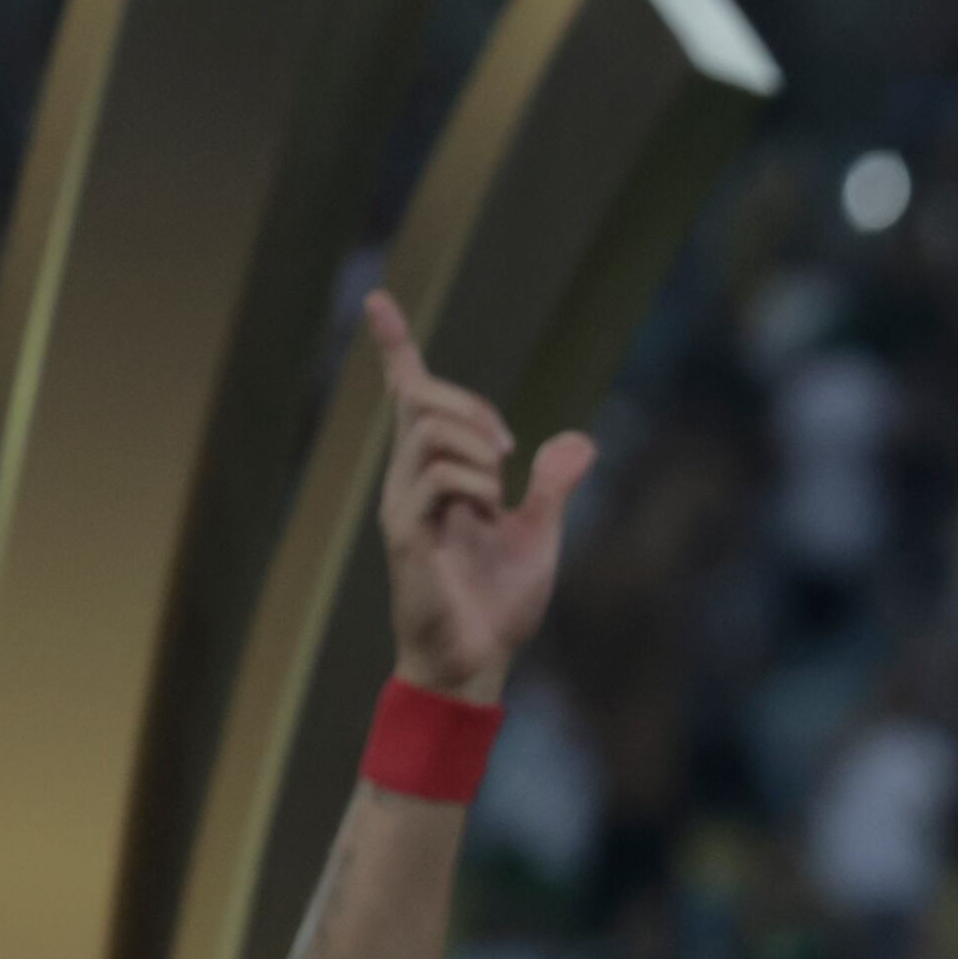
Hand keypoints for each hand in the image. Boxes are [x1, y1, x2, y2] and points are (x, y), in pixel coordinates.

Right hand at [367, 292, 594, 702]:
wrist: (479, 659)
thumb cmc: (498, 603)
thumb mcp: (539, 532)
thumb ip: (553, 485)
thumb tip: (578, 439)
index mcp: (436, 474)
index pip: (409, 399)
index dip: (396, 348)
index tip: (379, 299)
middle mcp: (408, 480)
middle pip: (422, 399)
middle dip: (471, 404)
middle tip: (510, 448)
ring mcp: (402, 504)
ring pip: (430, 430)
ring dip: (480, 447)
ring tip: (499, 491)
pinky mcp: (405, 533)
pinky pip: (437, 478)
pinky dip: (475, 485)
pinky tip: (486, 514)